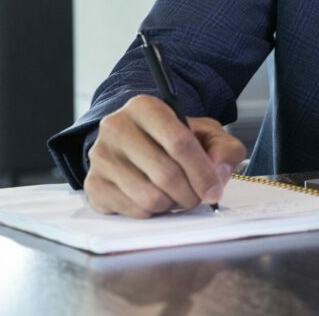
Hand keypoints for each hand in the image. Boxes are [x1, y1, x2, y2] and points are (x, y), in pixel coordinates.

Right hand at [84, 94, 246, 217]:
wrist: (136, 144)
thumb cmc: (172, 138)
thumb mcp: (206, 133)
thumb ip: (224, 149)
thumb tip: (218, 175)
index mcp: (145, 107)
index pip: (179, 143)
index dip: (202, 172)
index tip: (214, 190)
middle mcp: (117, 127)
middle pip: (166, 174)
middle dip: (191, 193)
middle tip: (199, 196)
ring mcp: (102, 157)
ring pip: (151, 197)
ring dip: (173, 204)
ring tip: (178, 195)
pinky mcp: (94, 185)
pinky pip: (134, 211)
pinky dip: (154, 212)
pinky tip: (157, 197)